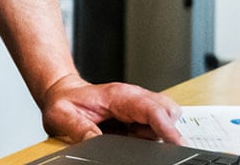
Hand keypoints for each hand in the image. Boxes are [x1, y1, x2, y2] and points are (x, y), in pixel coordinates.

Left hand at [38, 73, 183, 144]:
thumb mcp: (64, 116)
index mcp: (120, 96)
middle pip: (168, 112)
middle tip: (143, 141)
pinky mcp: (139, 118)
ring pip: (165, 121)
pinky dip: (150, 137)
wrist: (63, 94)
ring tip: (129, 138)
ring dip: (156, 135)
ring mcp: (139, 108)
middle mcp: (135, 99)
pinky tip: (130, 139)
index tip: (177, 142)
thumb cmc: (65, 102)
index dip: (167, 126)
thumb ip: (82, 130)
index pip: (153, 109)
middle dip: (166, 130)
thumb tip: (96, 144)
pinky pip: (156, 129)